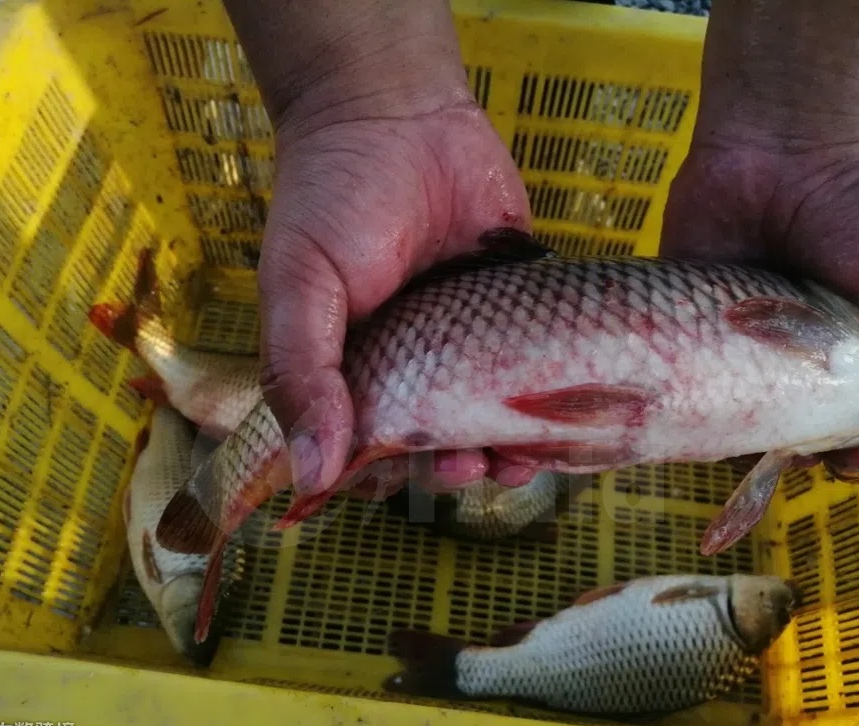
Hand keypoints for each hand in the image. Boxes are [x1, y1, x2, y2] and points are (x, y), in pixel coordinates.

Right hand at [257, 100, 534, 497]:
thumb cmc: (333, 200)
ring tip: (517, 460)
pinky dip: (547, 398)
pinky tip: (559, 420)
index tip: (414, 476)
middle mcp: (410, 362)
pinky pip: (535, 366)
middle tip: (471, 465)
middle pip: (436, 438)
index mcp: (352, 367)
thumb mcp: (299, 287)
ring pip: (490, 414)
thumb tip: (311, 479)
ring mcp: (468, 339)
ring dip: (504, 446)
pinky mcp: (516, 309)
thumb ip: (301, 376)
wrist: (399, 113)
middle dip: (453, 465)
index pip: (367, 445)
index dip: (389, 473)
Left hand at [660, 135, 858, 480]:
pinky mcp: (687, 326)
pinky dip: (681, 406)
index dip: (858, 453)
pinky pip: (678, 381)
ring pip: (735, 415)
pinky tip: (687, 421)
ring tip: (746, 441)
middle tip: (800, 451)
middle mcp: (800, 357)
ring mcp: (739, 344)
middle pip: (795, 431)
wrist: (785, 140)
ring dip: (740, 440)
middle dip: (800, 454)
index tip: (853, 458)